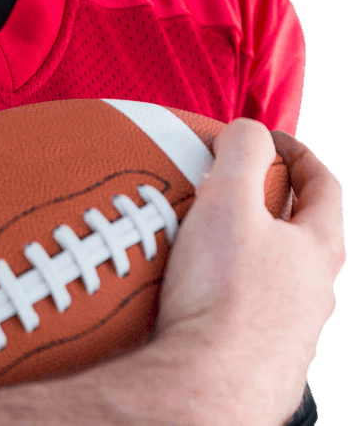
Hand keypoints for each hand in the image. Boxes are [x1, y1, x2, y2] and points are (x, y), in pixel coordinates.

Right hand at [153, 120, 344, 425]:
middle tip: (230, 185)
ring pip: (275, 276)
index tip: (270, 140)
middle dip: (269, 203)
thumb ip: (242, 154)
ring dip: (245, 250)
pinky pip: (245, 310)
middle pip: (303, 234)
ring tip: (200, 238)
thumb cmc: (224, 295)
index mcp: (318, 250)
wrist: (207, 385)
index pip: (326, 188)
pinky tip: (189, 290)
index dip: (300, 155)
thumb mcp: (229, 201)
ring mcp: (290, 330)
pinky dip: (223, 289)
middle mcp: (314, 293)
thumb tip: (249, 129)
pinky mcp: (258, 357)